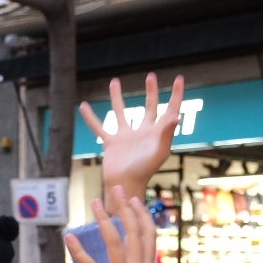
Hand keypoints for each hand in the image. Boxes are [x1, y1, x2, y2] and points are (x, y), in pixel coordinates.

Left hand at [65, 191, 155, 262]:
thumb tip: (132, 261)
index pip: (149, 236)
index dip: (142, 215)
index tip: (134, 200)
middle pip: (134, 231)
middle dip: (125, 207)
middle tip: (115, 189)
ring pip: (115, 242)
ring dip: (104, 219)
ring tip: (95, 203)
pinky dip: (78, 251)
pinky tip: (69, 237)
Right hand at [81, 73, 185, 205]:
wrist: (125, 186)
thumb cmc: (144, 172)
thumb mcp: (158, 152)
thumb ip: (167, 133)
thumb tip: (176, 116)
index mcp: (157, 133)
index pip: (170, 110)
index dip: (176, 94)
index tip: (179, 78)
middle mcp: (142, 132)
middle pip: (149, 107)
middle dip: (151, 92)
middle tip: (151, 76)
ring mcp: (126, 137)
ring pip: (121, 112)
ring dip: (117, 97)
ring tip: (114, 81)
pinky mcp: (111, 143)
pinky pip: (99, 127)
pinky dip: (91, 118)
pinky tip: (83, 106)